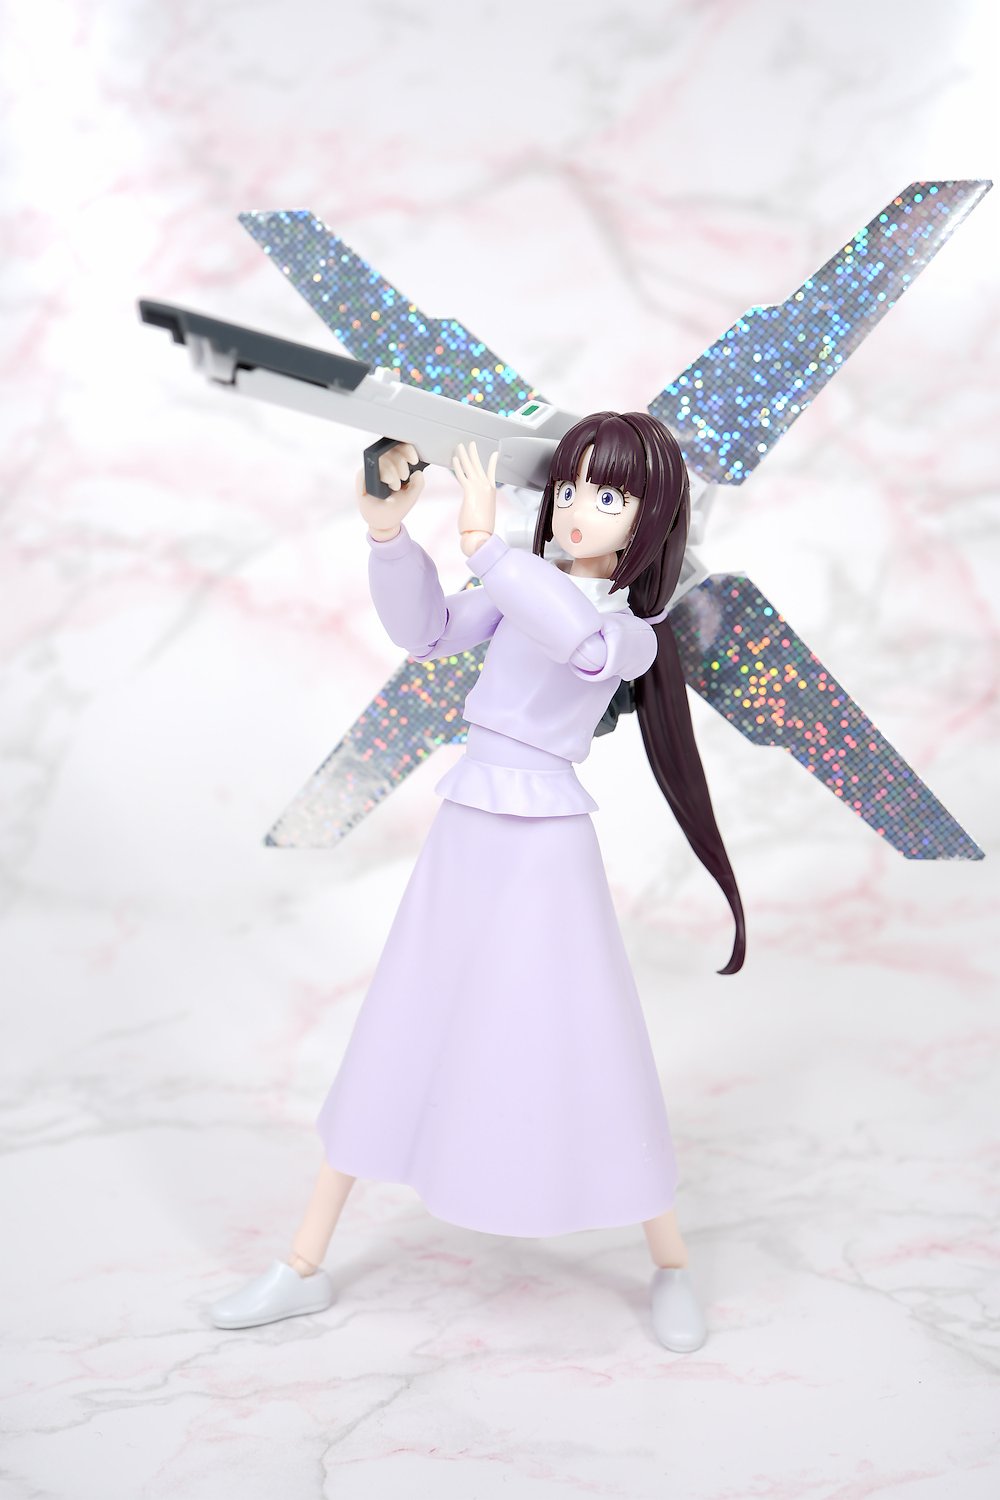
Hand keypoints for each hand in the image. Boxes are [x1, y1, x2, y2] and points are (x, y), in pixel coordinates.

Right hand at [356, 442, 424, 540]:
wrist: (384, 522)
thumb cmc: (396, 506)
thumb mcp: (412, 495)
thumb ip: (418, 483)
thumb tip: (418, 471)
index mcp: (396, 465)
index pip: (400, 449)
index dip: (407, 450)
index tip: (414, 460)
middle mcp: (383, 465)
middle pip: (390, 451)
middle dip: (400, 463)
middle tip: (404, 477)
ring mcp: (371, 470)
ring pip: (380, 459)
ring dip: (391, 471)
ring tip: (395, 486)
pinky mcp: (361, 476)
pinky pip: (368, 468)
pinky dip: (378, 475)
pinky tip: (385, 483)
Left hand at [452, 441, 497, 556]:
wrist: (481, 537)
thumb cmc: (481, 530)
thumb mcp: (484, 514)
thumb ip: (480, 507)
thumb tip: (476, 511)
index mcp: (491, 492)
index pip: (491, 473)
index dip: (492, 462)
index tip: (494, 455)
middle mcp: (486, 488)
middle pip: (479, 466)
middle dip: (473, 454)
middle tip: (470, 444)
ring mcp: (479, 489)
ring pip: (470, 467)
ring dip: (464, 455)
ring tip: (460, 446)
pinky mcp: (470, 492)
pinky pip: (462, 475)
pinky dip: (458, 466)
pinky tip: (454, 459)